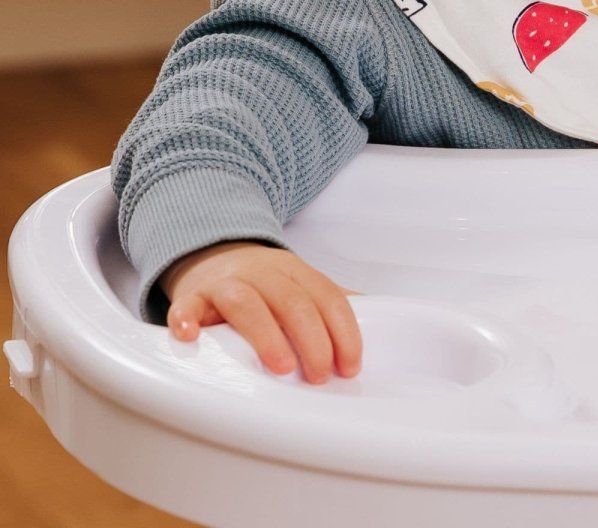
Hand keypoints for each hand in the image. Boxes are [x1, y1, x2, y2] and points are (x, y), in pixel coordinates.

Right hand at [161, 242, 361, 383]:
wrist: (213, 255)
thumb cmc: (264, 284)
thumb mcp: (299, 285)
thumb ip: (328, 304)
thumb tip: (377, 320)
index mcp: (296, 272)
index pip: (327, 297)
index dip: (343, 331)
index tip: (350, 367)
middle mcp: (264, 273)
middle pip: (293, 301)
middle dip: (312, 339)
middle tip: (319, 376)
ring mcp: (226, 283)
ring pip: (248, 303)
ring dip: (267, 335)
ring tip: (281, 368)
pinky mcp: (192, 296)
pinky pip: (187, 305)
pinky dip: (187, 319)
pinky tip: (190, 337)